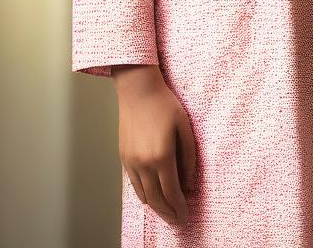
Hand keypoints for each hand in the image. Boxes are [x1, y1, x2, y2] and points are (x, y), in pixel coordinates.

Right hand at [112, 65, 196, 225]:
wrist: (138, 90)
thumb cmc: (164, 104)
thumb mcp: (185, 127)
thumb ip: (188, 156)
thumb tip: (189, 182)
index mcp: (162, 155)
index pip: (172, 192)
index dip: (180, 208)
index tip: (186, 217)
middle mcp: (144, 163)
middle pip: (156, 199)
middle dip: (168, 214)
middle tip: (178, 221)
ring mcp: (131, 161)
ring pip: (143, 195)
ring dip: (156, 207)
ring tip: (167, 212)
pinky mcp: (123, 157)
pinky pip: (134, 184)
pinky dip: (144, 194)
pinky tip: (153, 196)